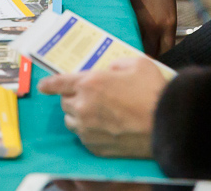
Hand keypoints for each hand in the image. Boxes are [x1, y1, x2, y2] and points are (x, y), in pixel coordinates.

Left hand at [38, 57, 169, 157]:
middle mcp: (83, 106)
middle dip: (74, 98)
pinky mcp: (95, 146)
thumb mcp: (136, 64)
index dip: (49, 84)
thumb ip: (116, 64)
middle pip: (65, 103)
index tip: (43, 86)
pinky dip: (89, 132)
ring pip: (72, 122)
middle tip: (90, 97)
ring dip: (79, 116)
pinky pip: (84, 138)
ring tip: (97, 114)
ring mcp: (88, 129)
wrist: (167, 125)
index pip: (58, 83)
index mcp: (89, 83)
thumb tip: (109, 71)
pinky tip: (105, 128)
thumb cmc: (153, 93)